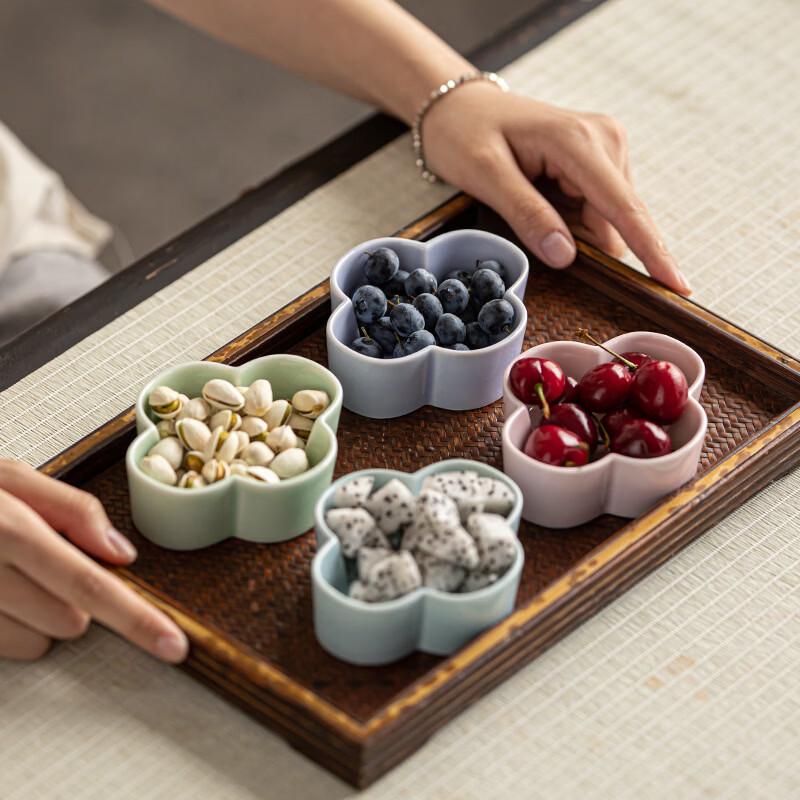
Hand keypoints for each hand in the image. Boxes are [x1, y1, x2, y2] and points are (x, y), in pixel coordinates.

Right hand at [0, 460, 187, 661]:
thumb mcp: (10, 477)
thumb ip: (72, 508)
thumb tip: (122, 552)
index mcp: (10, 529)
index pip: (90, 584)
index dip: (138, 619)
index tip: (173, 645)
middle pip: (71, 620)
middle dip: (72, 598)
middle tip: (38, 562)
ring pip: (38, 642)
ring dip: (37, 616)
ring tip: (6, 576)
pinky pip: (3, 649)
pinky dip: (7, 628)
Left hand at [422, 84, 690, 294]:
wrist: (462, 107)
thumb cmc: (466, 135)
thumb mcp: (485, 175)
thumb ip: (527, 214)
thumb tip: (567, 257)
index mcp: (578, 141)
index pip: (623, 207)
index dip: (650, 251)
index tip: (677, 285)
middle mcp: (605, 139)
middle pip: (617, 220)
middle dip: (585, 242)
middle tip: (529, 224)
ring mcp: (606, 147)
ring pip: (608, 220)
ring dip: (574, 231)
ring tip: (528, 202)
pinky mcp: (600, 159)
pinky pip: (598, 210)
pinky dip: (572, 220)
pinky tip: (543, 200)